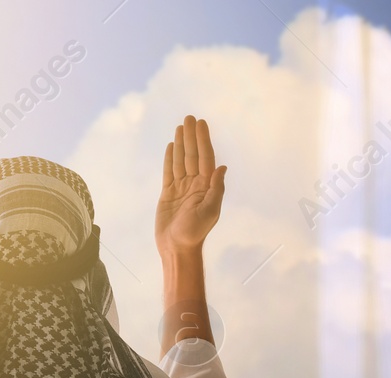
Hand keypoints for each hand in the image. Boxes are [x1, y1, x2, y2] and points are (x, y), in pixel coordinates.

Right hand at [155, 115, 225, 257]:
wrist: (177, 248)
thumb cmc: (195, 232)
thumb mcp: (210, 211)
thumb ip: (216, 189)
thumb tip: (222, 167)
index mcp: (207, 186)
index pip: (205, 157)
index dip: (203, 140)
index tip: (200, 124)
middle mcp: (195, 184)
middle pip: (192, 155)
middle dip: (191, 136)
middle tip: (189, 117)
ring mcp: (181, 188)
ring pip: (180, 161)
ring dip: (180, 143)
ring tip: (180, 127)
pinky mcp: (168, 194)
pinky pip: (168, 172)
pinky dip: (169, 159)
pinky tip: (170, 147)